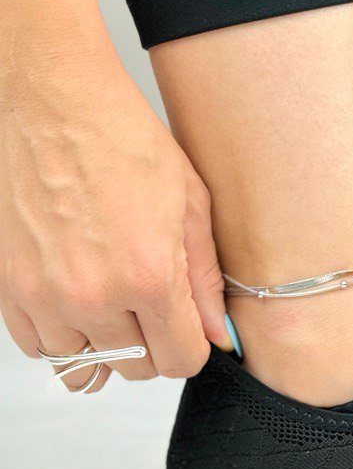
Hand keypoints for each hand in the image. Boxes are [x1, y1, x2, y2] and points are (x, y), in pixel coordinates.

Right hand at [0, 53, 230, 391]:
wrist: (54, 101)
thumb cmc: (120, 137)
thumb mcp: (189, 204)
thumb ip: (204, 280)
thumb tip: (217, 333)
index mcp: (148, 275)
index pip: (180, 361)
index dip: (191, 348)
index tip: (187, 331)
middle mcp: (93, 293)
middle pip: (135, 368)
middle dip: (151, 345)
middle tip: (150, 306)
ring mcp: (44, 294)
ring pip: (84, 364)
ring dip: (103, 342)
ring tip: (111, 299)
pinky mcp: (8, 286)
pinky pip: (38, 346)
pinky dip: (60, 334)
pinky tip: (75, 301)